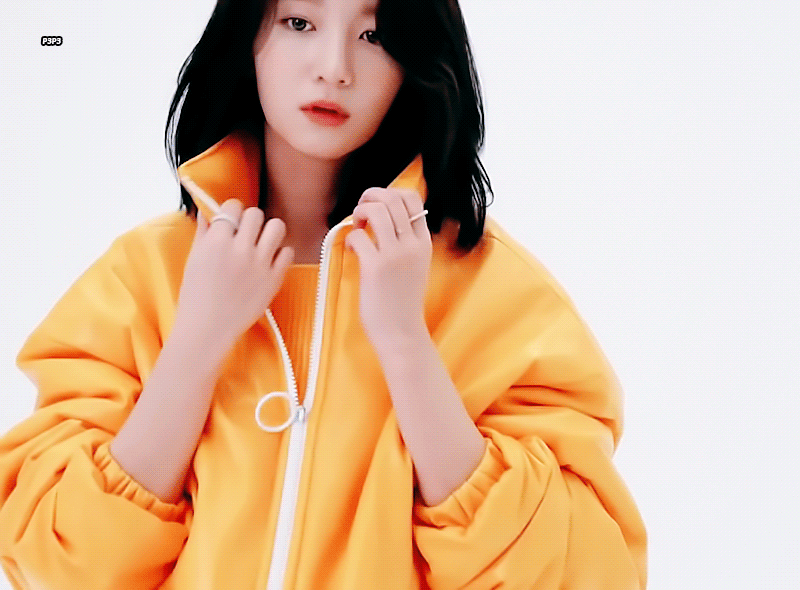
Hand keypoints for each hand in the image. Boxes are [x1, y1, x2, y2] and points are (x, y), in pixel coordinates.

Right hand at [174, 199, 294, 353]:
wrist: (207, 328)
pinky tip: (270, 262)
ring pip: (277, 226)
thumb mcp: (194, 260)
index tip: (232, 221)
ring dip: (270, 232)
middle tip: (247, 235)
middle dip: (251, 221)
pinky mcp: (274, 279)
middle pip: (256, 214)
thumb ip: (204, 233)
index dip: (232, 212)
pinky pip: (288, 252)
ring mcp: (260, 263)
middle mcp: (240, 249)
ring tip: (263, 244)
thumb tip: (207, 213)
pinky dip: (281, 254)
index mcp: (217, 241)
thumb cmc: (196, 296)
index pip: (233, 206)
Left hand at [345, 188, 431, 351]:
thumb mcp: (416, 265)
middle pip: (392, 198)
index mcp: (423, 242)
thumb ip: (407, 242)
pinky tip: (352, 249)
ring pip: (376, 211)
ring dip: (360, 212)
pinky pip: (358, 236)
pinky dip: (350, 238)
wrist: (401, 332)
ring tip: (357, 227)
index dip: (391, 193)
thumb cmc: (402, 301)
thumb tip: (384, 217)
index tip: (378, 204)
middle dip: (371, 197)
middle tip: (362, 212)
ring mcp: (394, 255)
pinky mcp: (375, 267)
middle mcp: (412, 245)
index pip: (413, 198)